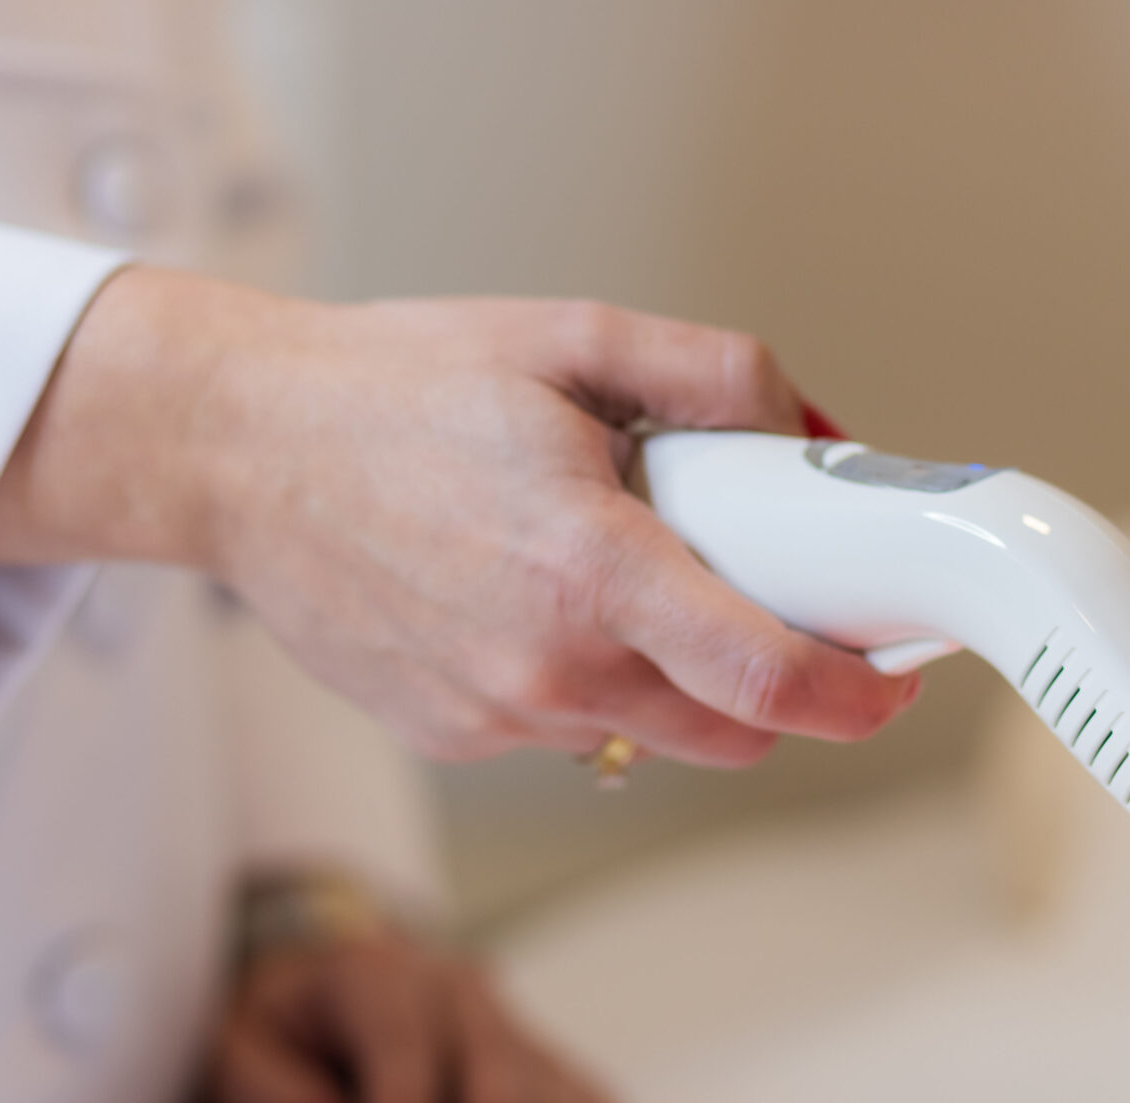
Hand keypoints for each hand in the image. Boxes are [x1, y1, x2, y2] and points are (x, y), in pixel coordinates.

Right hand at [0, 269, 915, 767]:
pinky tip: (535, 597)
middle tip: (781, 610)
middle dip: (781, 688)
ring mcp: (495, 716)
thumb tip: (819, 430)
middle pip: (732, 733)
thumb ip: (717, 378)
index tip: (894, 680)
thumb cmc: (388, 391)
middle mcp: (546, 668)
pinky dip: (587, 679)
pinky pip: (566, 731)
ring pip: (650, 735)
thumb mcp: (572, 340)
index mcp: (589, 571)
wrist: (235, 451)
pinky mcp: (453, 736)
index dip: (858, 695)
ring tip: (627, 575)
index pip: (768, 680)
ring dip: (677, 680)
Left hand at [202, 922, 625, 1102]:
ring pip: (537, 1068)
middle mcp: (446, 988)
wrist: (324, 965)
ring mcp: (495, 1015)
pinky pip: (568, 1077)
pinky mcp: (524, 1046)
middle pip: (486, 1054)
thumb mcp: (234, 1041)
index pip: (396, 1042)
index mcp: (370, 978)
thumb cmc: (277, 1019)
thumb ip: (264, 1087)